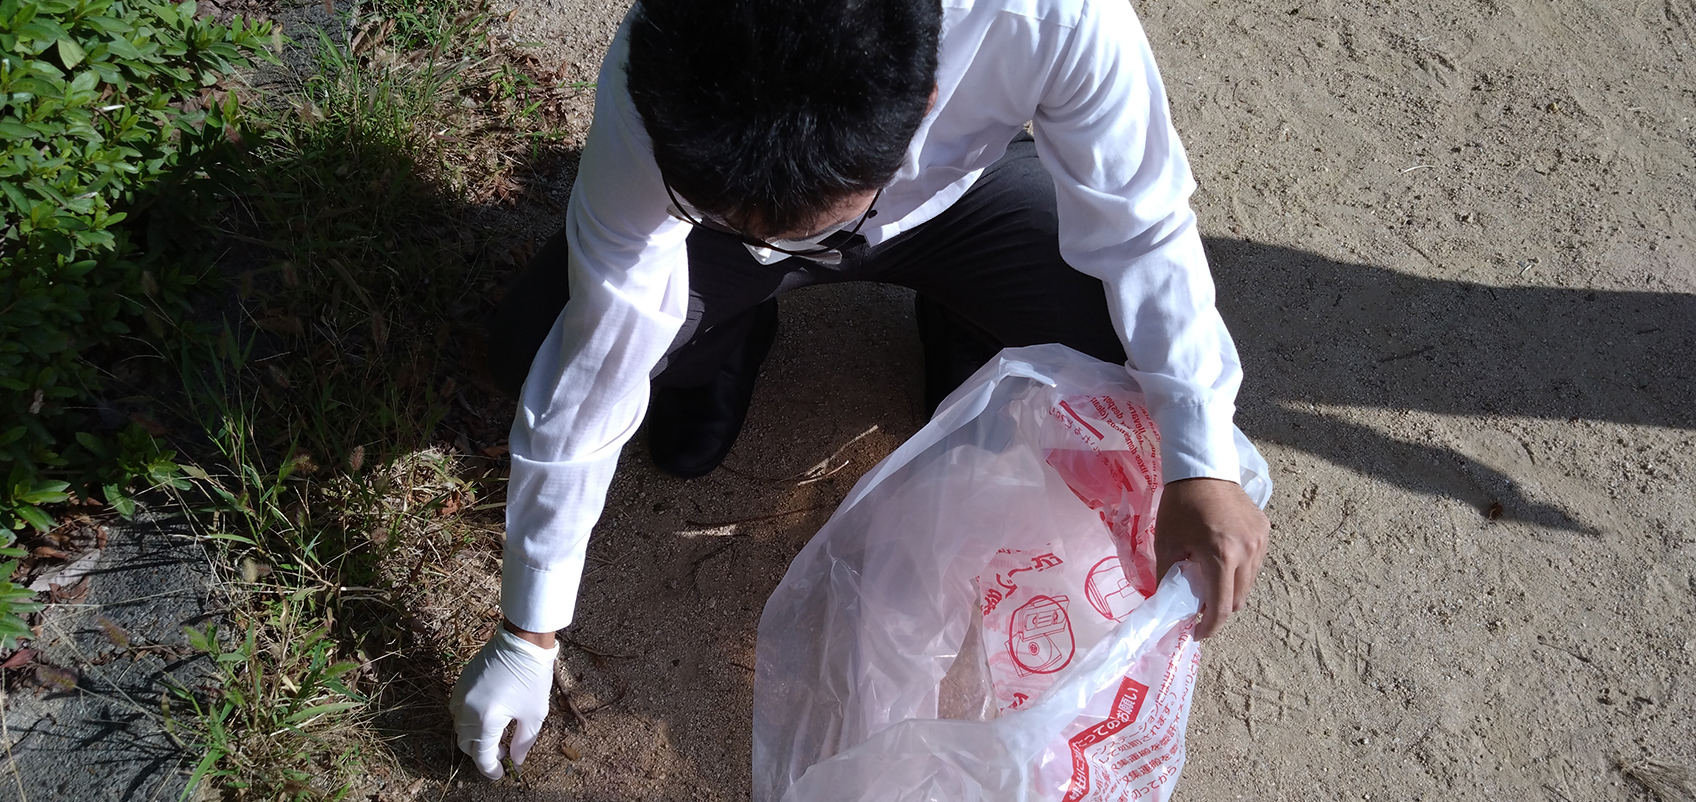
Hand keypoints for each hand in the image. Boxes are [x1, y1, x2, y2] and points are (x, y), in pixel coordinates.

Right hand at [448, 621, 558, 778]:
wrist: (522, 641)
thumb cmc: (532, 677)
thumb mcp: (533, 714)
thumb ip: (523, 742)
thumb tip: (515, 760)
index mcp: (485, 720)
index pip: (482, 755)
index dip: (491, 769)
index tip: (501, 774)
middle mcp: (466, 710)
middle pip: (466, 744)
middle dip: (481, 753)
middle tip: (501, 753)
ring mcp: (460, 695)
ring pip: (459, 727)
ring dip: (474, 737)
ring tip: (496, 735)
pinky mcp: (461, 683)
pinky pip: (457, 709)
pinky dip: (468, 719)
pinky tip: (487, 716)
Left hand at [1154, 477, 1269, 638]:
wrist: (1204, 468)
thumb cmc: (1180, 505)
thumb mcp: (1166, 542)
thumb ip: (1167, 577)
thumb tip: (1166, 604)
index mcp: (1221, 555)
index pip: (1221, 607)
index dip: (1209, 626)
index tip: (1196, 633)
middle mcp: (1247, 551)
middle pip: (1238, 600)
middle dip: (1218, 610)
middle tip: (1198, 606)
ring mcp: (1261, 541)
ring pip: (1249, 584)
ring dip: (1230, 591)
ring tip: (1210, 582)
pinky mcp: (1266, 532)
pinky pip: (1255, 564)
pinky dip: (1240, 572)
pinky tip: (1223, 561)